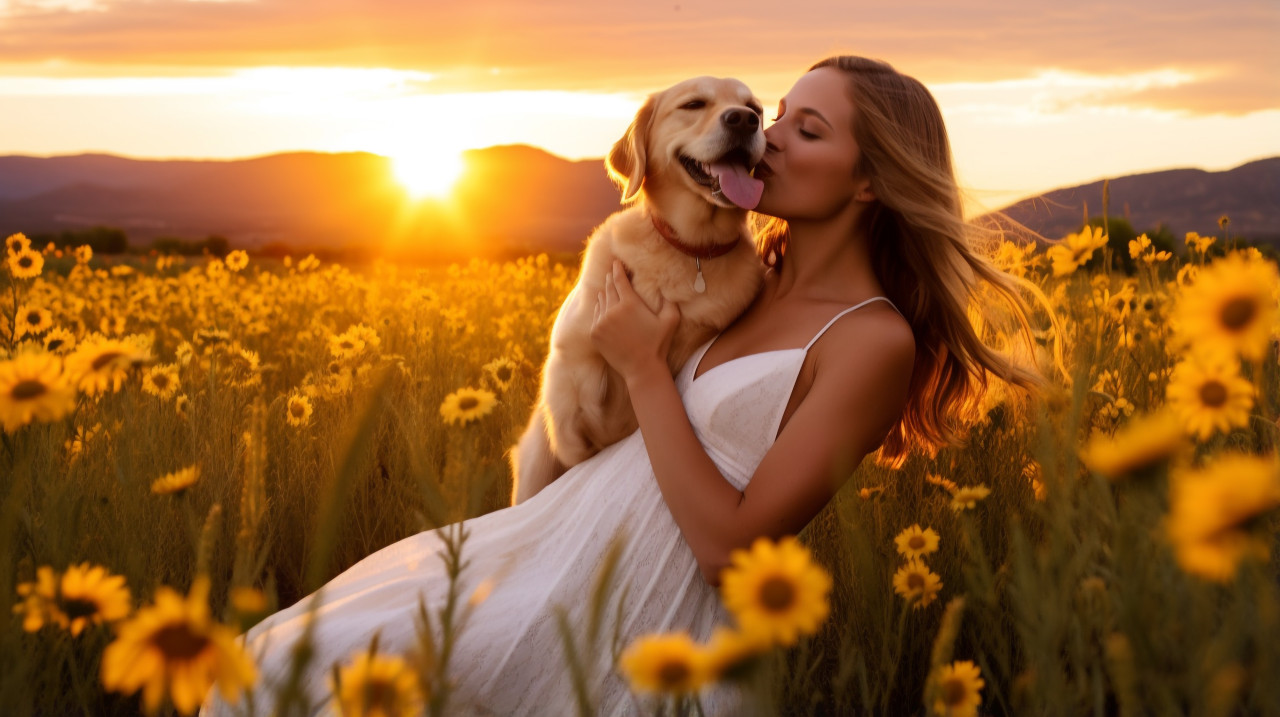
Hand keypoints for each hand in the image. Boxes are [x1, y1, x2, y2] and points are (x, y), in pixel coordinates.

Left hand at [591, 259, 681, 384]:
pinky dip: (600, 309)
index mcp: (629, 304)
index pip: (619, 279)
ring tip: (608, 288)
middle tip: (612, 271)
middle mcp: (612, 310)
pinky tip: (605, 307)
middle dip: (611, 278)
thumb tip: (665, 285)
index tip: (616, 261)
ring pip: (600, 300)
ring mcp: (601, 322)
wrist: (642, 369)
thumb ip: (669, 300)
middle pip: (608, 287)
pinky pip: (596, 315)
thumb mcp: (671, 320)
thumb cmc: (658, 344)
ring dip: (605, 293)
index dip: (617, 269)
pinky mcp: (594, 333)